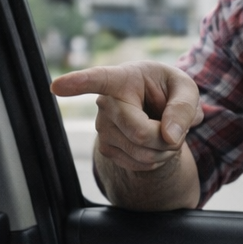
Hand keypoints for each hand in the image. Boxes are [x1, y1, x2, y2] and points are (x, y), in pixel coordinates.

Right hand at [51, 61, 200, 172]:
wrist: (157, 110)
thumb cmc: (170, 92)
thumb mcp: (186, 89)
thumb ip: (183, 108)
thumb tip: (169, 137)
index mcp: (122, 78)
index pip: (98, 79)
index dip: (77, 83)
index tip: (56, 86)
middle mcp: (105, 103)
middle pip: (141, 134)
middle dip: (169, 138)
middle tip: (176, 126)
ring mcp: (102, 128)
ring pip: (143, 153)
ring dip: (166, 150)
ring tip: (164, 132)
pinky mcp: (105, 148)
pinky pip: (139, 165)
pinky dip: (157, 160)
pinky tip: (154, 144)